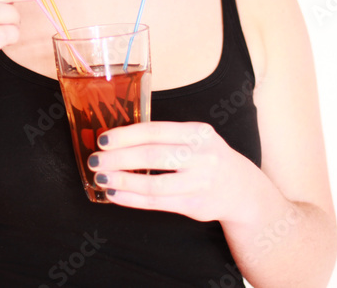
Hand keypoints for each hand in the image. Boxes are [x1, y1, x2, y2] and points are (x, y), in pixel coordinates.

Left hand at [87, 121, 263, 223]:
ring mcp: (200, 183)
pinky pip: (157, 203)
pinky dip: (132, 199)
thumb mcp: (196, 138)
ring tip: (102, 178)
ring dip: (122, 181)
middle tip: (95, 160)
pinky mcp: (195, 206)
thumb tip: (119, 139)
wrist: (241, 189)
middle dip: (118, 158)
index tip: (103, 139)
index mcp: (199, 133)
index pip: (156, 131)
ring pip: (153, 184)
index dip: (127, 135)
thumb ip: (166, 137)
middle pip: (152, 156)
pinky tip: (115, 194)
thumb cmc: (208, 157)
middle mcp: (202, 156)